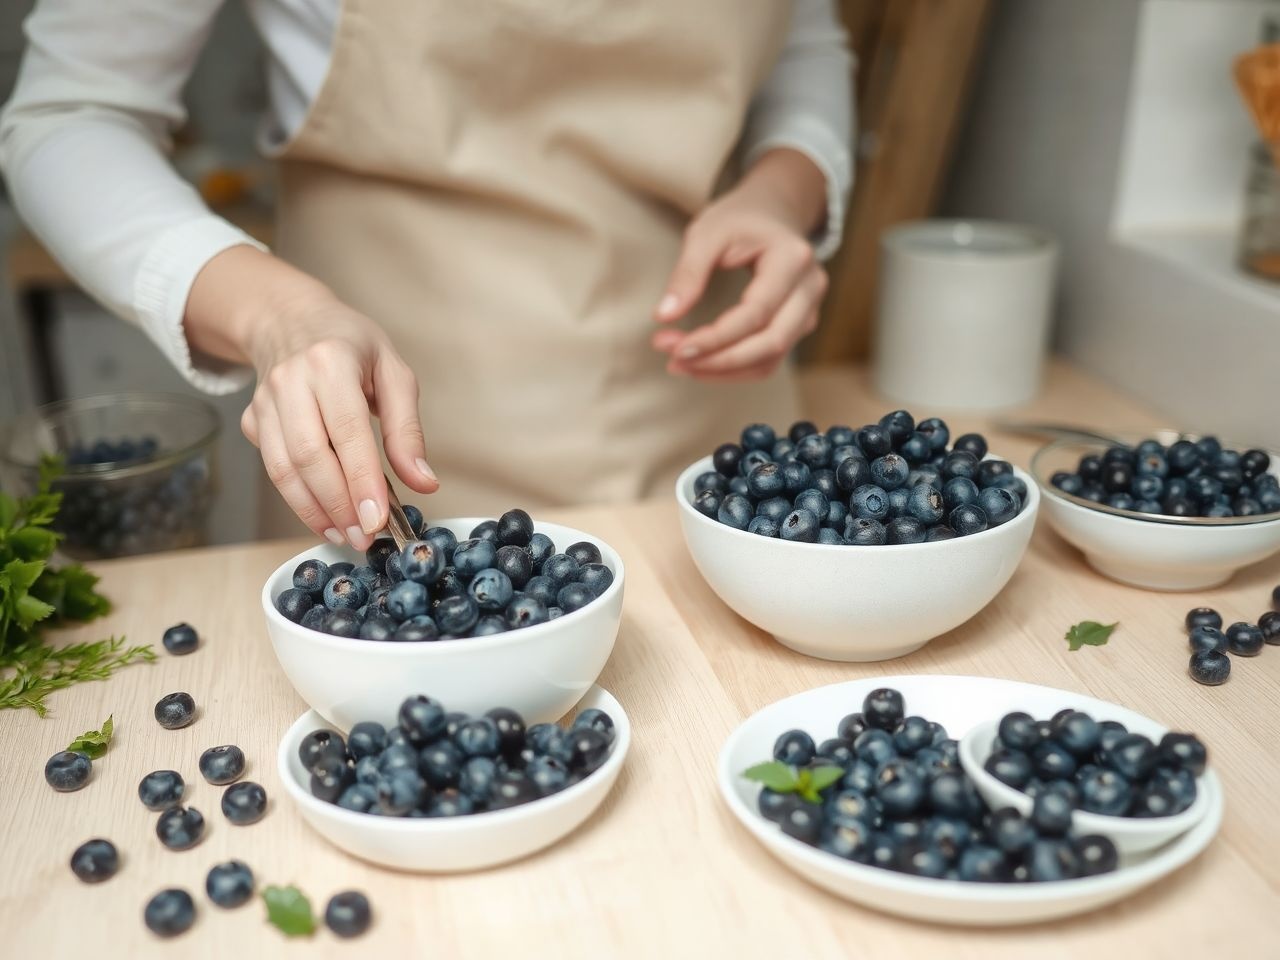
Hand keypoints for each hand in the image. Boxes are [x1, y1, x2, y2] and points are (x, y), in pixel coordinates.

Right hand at [186, 246, 437, 549]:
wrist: (289, 319)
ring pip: (283, 468)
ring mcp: (266, 401)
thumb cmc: (351, 345)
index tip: (379, 519)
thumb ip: (408, 430)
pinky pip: (273, 468)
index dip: (362, 480)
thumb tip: (424, 482)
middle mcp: (291, 380)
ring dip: (314, 510)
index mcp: (331, 361)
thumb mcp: (394, 372)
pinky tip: (325, 516)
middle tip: (365, 537)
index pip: (348, 431)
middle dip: (338, 504)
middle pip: (310, 455)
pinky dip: (297, 500)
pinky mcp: (253, 420)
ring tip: (346, 534)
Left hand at [652, 148, 829, 379]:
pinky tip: (700, 363)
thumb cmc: (738, 219)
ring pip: (770, 359)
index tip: (676, 348)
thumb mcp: (706, 234)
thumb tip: (663, 317)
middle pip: (771, 343)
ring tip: (679, 364)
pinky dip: (734, 368)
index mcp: (792, 259)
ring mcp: (809, 310)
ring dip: (723, 369)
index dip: (716, 337)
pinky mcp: (797, 326)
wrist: (772, 212)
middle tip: (673, 361)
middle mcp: (810, 288)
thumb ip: (687, 274)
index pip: (756, 313)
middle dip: (719, 360)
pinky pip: (768, 360)